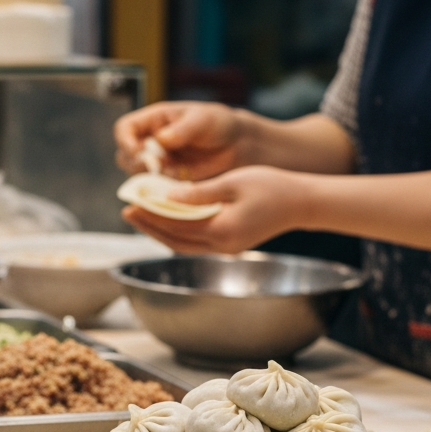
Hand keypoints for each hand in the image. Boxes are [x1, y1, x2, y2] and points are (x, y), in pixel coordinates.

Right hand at [114, 101, 245, 179]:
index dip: (126, 141)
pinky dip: (161, 193)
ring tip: (171, 177)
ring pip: (138, 177)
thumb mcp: (201, 120)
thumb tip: (160, 140)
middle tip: (154, 168)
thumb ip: (181, 130)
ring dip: (148, 180)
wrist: (236, 147)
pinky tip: (177, 189)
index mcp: (152, 121)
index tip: (138, 151)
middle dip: (136, 164)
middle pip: (125, 156)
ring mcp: (157, 164)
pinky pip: (155, 191)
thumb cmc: (218, 124)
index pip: (125, 129)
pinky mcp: (168, 182)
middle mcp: (149, 143)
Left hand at [121, 165, 308, 253]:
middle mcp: (221, 246)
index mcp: (221, 230)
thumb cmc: (272, 187)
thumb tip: (168, 196)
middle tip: (128, 212)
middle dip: (150, 226)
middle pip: (175, 240)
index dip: (151, 215)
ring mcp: (226, 248)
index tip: (131, 204)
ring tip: (142, 217)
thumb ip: (199, 193)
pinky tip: (168, 220)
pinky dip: (179, 232)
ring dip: (161, 231)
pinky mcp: (231, 245)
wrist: (302, 203)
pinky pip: (196, 242)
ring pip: (183, 245)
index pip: (175, 224)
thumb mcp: (233, 182)